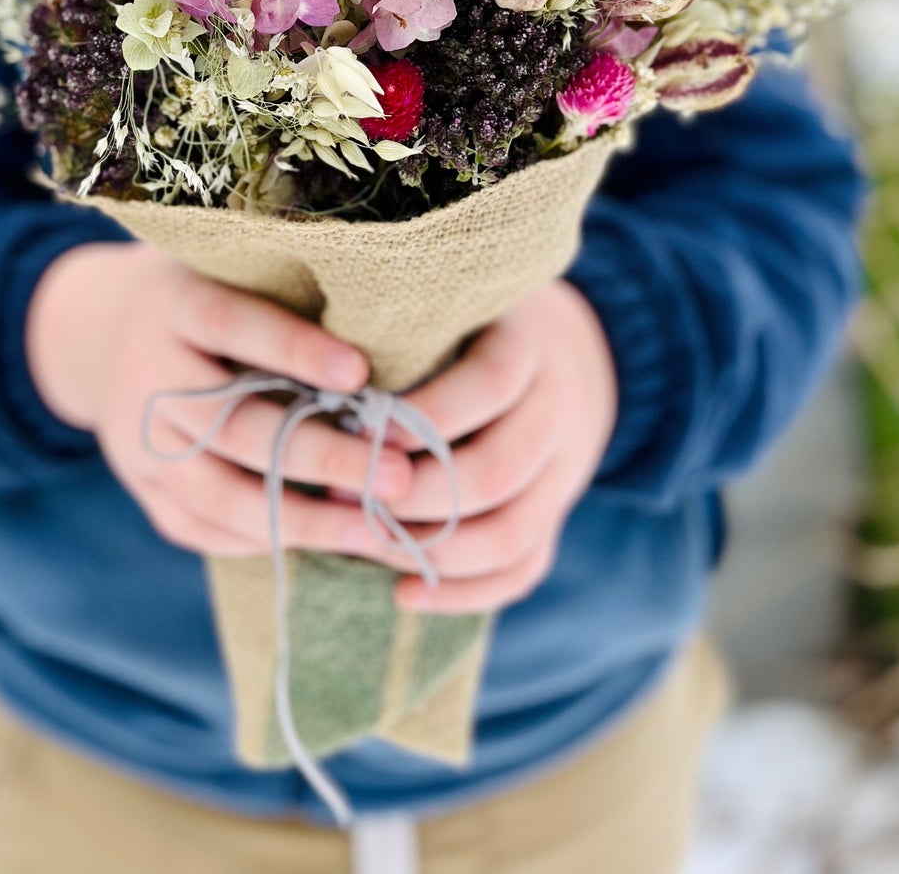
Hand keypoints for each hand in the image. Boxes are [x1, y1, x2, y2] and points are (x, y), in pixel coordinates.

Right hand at [26, 243, 413, 557]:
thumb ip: (289, 292)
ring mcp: (136, 438)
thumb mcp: (231, 266)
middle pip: (235, 425)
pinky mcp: (139, 485)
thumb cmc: (208, 288)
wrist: (98, 332)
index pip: (234, 325)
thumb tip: (387, 333)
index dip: (294, 350)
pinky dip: (259, 540)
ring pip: (219, 493)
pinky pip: (199, 527)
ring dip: (302, 520)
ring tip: (374, 531)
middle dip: (322, 456)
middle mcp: (148, 373)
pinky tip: (318, 543)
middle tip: (398, 476)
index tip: (362, 373)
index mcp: (175, 302)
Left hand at [380, 281, 617, 614]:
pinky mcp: (556, 514)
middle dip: (414, 495)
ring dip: (431, 549)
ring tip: (367, 542)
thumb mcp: (452, 304)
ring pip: (510, 532)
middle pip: (496, 471)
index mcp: (529, 346)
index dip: (423, 416)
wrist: (573, 349)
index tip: (361, 429)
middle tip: (347, 496)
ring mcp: (564, 470)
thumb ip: (405, 329)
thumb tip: (325, 383)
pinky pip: (522, 569)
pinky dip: (464, 592)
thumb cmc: (473, 322)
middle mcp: (556, 410)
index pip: (487, 386)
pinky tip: (404, 594)